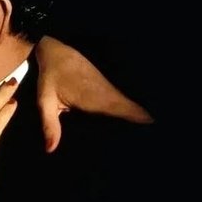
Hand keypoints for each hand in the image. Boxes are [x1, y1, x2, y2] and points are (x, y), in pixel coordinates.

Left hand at [35, 35, 152, 152]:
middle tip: (156, 142)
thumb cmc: (51, 76)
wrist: (57, 51)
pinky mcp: (110, 88)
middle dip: (144, 122)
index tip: (152, 126)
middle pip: (133, 110)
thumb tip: (50, 149)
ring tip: (154, 129)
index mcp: (95, 98)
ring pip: (131, 105)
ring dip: (141, 116)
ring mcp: (111, 90)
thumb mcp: (45, 101)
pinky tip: (142, 121)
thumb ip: (50, 125)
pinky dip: (133, 110)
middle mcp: (108, 94)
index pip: (123, 110)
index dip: (138, 118)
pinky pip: (124, 102)